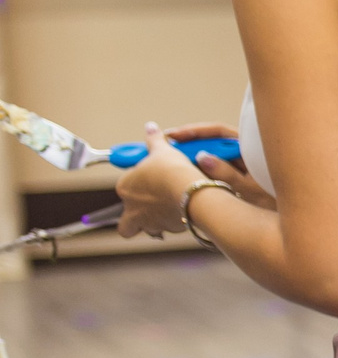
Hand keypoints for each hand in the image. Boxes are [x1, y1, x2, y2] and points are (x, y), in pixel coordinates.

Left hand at [114, 125, 206, 239]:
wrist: (192, 191)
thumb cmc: (172, 172)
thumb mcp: (162, 151)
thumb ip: (154, 140)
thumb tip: (150, 127)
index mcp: (125, 188)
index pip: (124, 187)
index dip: (136, 184)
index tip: (150, 178)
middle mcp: (132, 208)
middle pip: (126, 223)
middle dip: (135, 219)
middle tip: (150, 209)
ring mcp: (149, 222)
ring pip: (146, 229)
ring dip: (155, 223)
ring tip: (170, 211)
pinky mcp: (168, 229)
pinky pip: (168, 230)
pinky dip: (174, 223)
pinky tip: (184, 212)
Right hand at [164, 121, 275, 211]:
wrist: (295, 224)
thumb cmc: (282, 206)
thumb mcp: (252, 191)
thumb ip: (227, 175)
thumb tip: (203, 158)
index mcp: (254, 150)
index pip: (218, 133)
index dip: (194, 132)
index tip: (172, 135)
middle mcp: (248, 156)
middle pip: (213, 144)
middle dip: (189, 145)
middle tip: (164, 146)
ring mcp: (244, 169)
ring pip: (213, 159)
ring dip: (192, 160)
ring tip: (169, 162)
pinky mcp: (240, 183)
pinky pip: (217, 173)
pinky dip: (201, 173)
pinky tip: (186, 178)